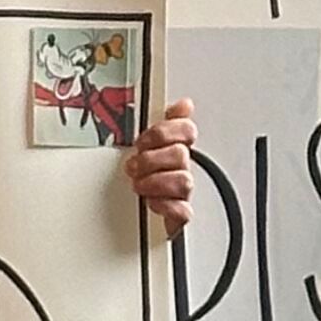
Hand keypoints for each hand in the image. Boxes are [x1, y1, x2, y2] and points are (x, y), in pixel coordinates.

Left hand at [124, 99, 195, 233]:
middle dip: (152, 159)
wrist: (134, 213)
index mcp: (176, 147)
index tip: (144, 140)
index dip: (164, 132)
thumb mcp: (146, 143)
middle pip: (181, 154)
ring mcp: (182, 191)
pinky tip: (152, 202)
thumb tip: (184, 104)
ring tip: (139, 184)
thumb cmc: (142, 175)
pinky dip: (165, 206)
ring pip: (184, 181)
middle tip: (135, 164)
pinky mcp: (179, 215)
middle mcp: (181, 168)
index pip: (187, 130)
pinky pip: (183, 211)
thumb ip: (162, 121)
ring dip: (156, 182)